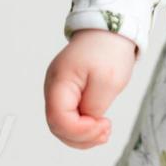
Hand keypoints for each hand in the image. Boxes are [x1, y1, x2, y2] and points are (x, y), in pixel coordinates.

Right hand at [43, 29, 136, 147]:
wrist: (112, 28)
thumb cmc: (110, 49)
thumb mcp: (108, 80)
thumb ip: (94, 106)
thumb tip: (86, 123)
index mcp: (59, 82)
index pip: (59, 119)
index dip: (79, 131)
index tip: (103, 126)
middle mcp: (53, 87)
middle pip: (57, 125)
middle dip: (81, 137)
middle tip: (105, 134)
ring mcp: (59, 89)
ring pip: (62, 123)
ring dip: (82, 134)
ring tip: (104, 132)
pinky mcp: (68, 90)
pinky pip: (69, 115)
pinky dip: (82, 125)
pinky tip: (98, 125)